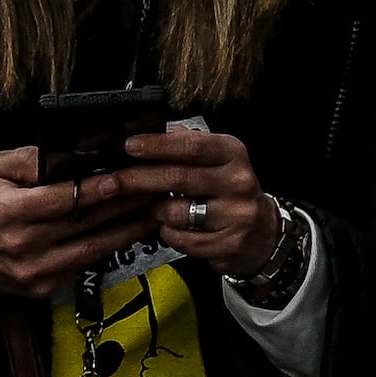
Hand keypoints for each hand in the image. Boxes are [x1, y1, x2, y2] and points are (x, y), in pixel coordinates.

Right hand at [0, 143, 186, 361]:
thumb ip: (26, 159)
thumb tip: (63, 153)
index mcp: (9, 210)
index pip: (61, 199)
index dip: (94, 189)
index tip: (123, 179)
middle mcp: (24, 242)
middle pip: (84, 223)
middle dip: (122, 206)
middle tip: (152, 190)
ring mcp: (37, 268)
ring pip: (94, 247)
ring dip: (128, 230)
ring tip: (152, 213)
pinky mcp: (47, 286)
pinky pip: (87, 265)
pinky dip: (112, 248)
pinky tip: (130, 234)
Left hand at [126, 125, 283, 284]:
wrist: (264, 234)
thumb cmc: (228, 191)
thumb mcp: (216, 160)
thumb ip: (185, 145)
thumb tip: (146, 133)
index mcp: (233, 154)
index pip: (191, 145)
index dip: (156, 145)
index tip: (129, 146)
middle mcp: (239, 182)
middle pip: (177, 177)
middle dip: (137, 178)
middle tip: (112, 180)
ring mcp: (237, 215)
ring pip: (175, 211)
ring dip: (154, 210)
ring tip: (153, 207)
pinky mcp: (230, 244)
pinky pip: (181, 238)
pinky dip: (168, 233)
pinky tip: (171, 227)